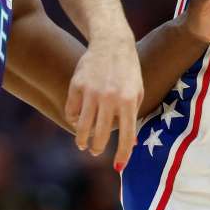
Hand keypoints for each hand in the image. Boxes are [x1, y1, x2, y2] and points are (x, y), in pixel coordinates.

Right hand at [65, 37, 142, 167]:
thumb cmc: (128, 71)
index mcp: (129, 101)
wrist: (112, 43)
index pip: (127, 135)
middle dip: (97, 148)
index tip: (119, 166)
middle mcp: (110, 98)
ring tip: (83, 144)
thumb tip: (130, 144)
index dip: (123, 154)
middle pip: (100, 135)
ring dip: (82, 140)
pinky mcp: (77, 85)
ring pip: (82, 127)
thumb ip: (133, 117)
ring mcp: (91, 91)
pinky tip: (78, 121)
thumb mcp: (138, 92)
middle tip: (96, 152)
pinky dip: (74, 119)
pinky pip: (72, 110)